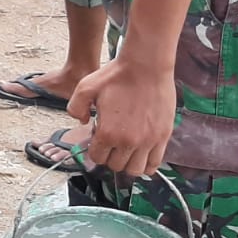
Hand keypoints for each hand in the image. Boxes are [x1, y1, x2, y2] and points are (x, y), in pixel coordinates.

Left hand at [68, 58, 177, 177]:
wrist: (146, 66)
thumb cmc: (116, 76)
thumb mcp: (85, 87)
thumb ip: (75, 108)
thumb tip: (82, 122)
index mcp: (107, 132)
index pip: (97, 157)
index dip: (95, 149)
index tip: (98, 137)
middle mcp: (128, 142)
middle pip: (115, 166)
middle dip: (110, 156)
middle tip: (112, 141)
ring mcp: (148, 141)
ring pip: (135, 170)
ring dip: (128, 163)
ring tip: (126, 149)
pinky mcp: (163, 137)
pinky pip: (155, 164)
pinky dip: (146, 164)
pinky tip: (141, 153)